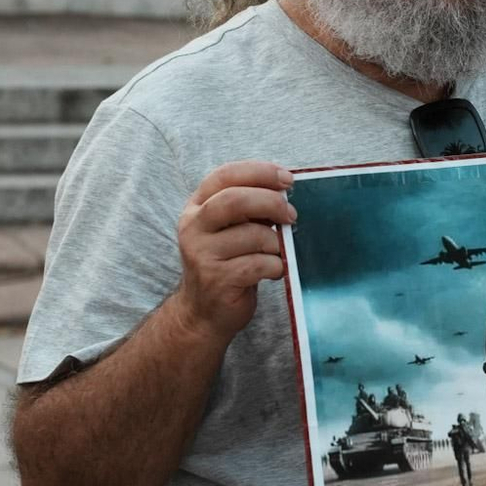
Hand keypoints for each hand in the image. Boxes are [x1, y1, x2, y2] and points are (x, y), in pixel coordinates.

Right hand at [171, 161, 293, 339]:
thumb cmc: (226, 264)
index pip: (225, 175)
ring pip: (253, 235)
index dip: (259, 172)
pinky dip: (275, 266)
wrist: (203, 313)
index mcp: (197, 206)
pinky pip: (259, 264)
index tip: (287, 180)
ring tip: (276, 252)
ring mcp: (201, 254)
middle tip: (292, 215)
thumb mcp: (231, 229)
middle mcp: (193, 227)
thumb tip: (286, 190)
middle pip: (235, 200)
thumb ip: (250, 208)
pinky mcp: (216, 280)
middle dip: (271, 203)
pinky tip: (273, 271)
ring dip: (276, 243)